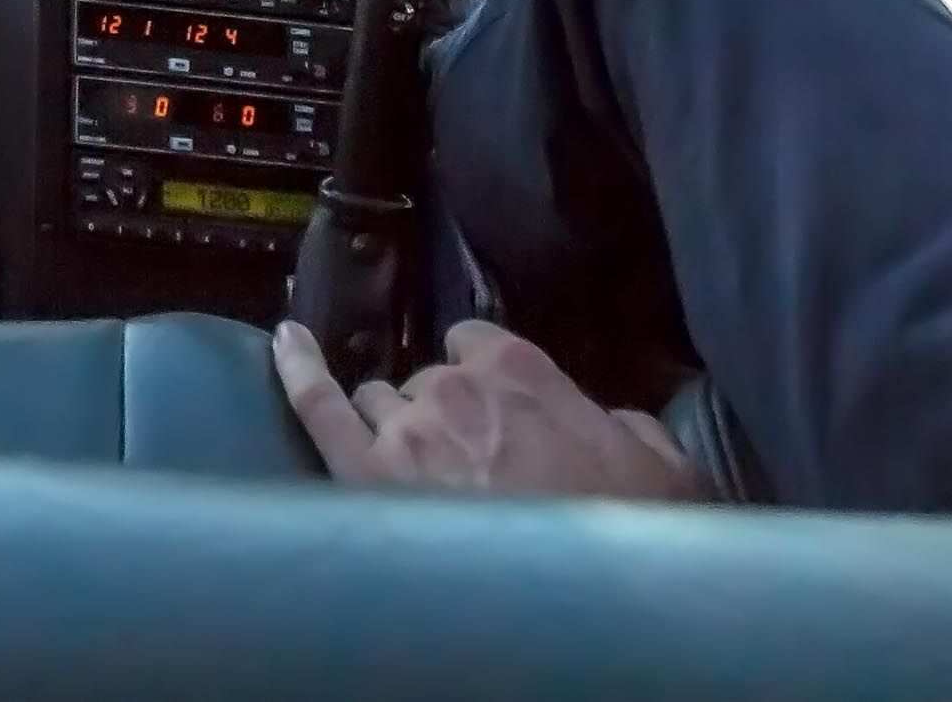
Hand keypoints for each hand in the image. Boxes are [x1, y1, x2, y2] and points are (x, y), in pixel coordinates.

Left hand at [274, 317, 705, 501]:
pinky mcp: (358, 472)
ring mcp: (400, 429)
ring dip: (392, 426)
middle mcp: (451, 387)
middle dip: (441, 414)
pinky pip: (316, 406)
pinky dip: (297, 370)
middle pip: (426, 380)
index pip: (476, 343)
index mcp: (518, 370)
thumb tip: (608, 420)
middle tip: (469, 463)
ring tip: (413, 468)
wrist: (574, 608)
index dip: (482, 375)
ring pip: (378, 402)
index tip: (494, 406)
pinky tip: (286, 344)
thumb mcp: (665, 471)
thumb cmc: (623, 536)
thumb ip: (628, 427)